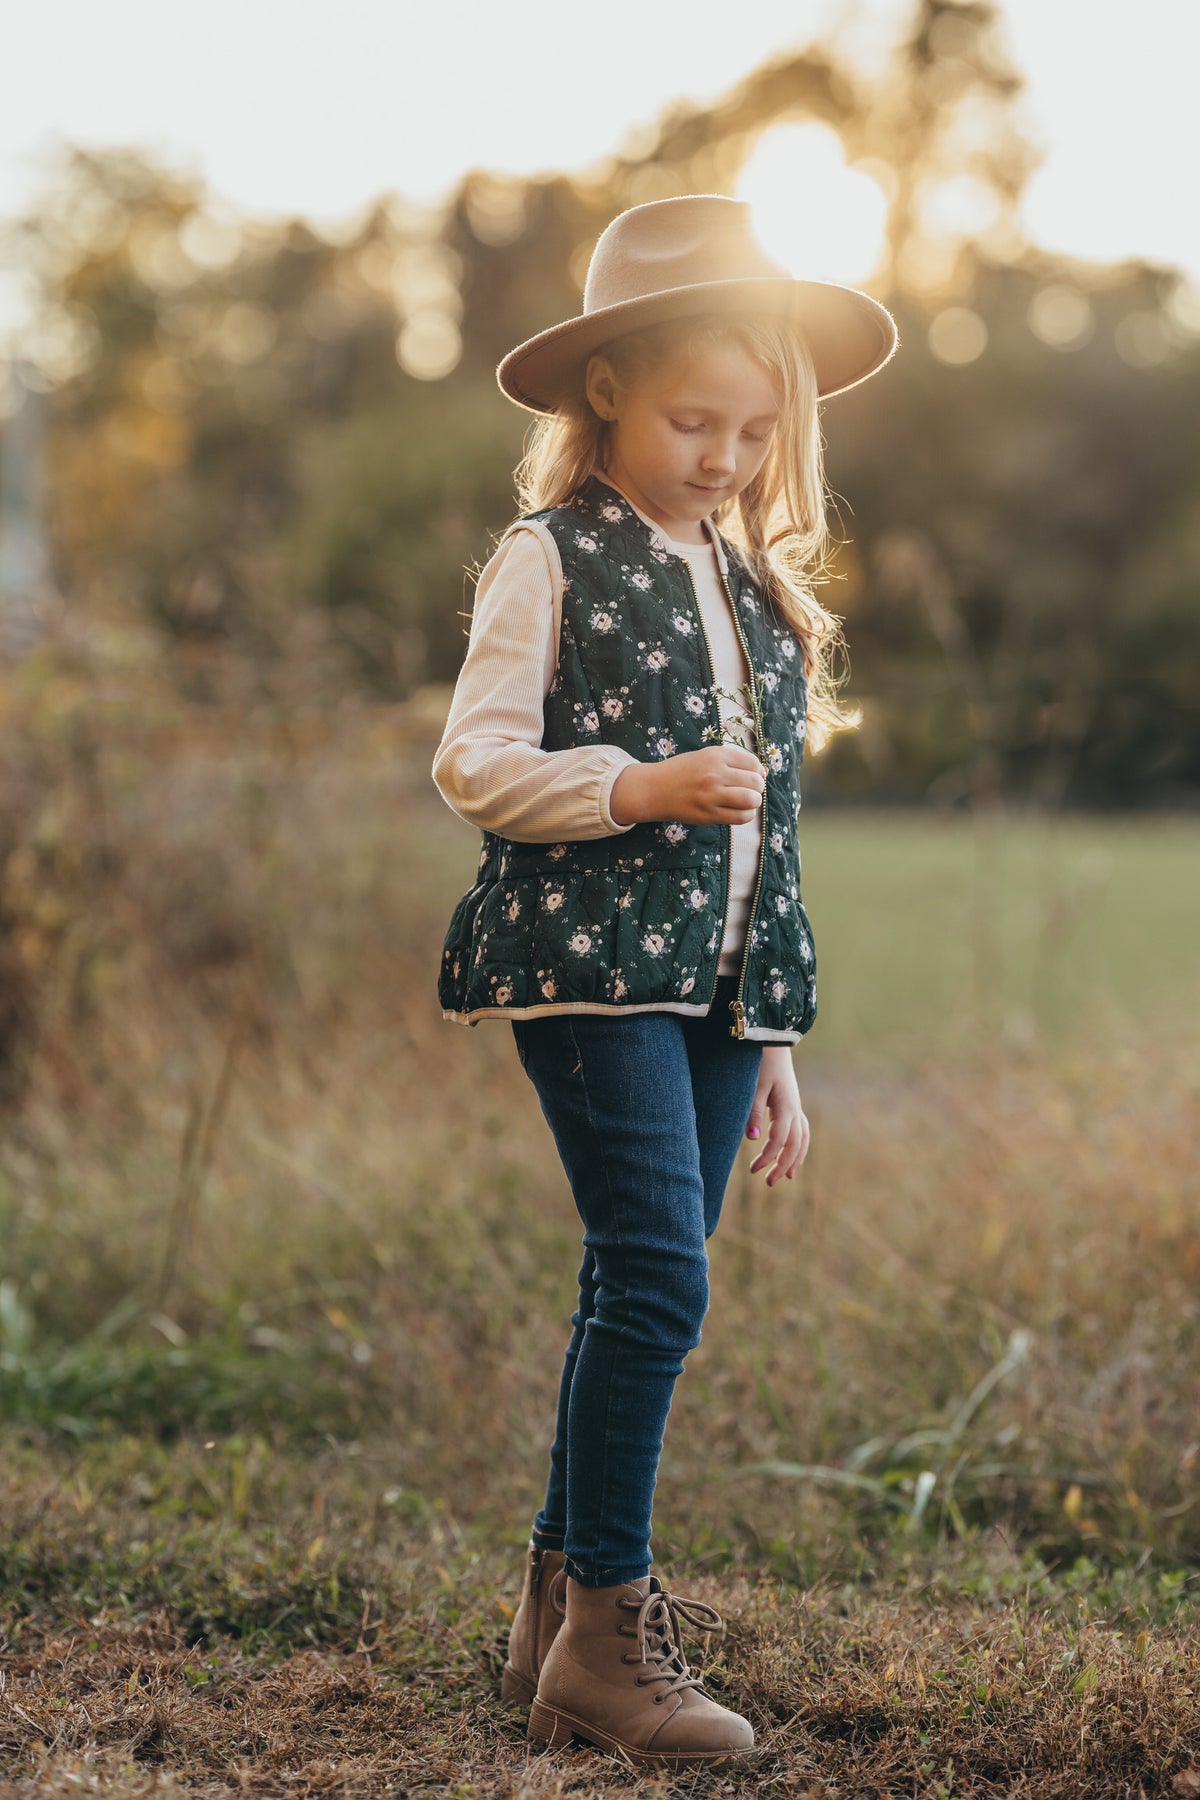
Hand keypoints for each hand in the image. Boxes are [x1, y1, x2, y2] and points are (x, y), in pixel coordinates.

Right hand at [610, 746, 764, 825]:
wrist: (654, 789)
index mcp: (716, 755)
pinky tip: (739, 811)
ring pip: (751, 800)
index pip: (752, 763)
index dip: (756, 771)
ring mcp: (712, 795)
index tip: (749, 776)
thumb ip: (732, 762)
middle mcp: (715, 773)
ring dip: (754, 801)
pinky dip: (747, 815)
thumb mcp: (705, 757)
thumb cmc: (682, 772)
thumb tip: (763, 772)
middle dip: (757, 787)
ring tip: (746, 801)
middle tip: (748, 790)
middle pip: (755, 782)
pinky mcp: (709, 814)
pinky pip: (741, 817)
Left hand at [745, 1047, 809, 1183]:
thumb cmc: (760, 1063)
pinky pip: (802, 1131)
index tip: (754, 1170)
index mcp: (786, 1106)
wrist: (772, 1043)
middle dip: (783, 1165)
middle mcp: (795, 1109)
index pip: (780, 1140)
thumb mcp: (753, 1087)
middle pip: (795, 1144)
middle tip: (768, 1182)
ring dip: (795, 1159)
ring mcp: (797, 1107)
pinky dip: (799, 1146)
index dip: (768, 1157)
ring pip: (802, 1139)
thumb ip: (753, 1112)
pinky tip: (791, 1156)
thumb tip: (754, 1139)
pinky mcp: (793, 1105)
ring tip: (788, 1177)